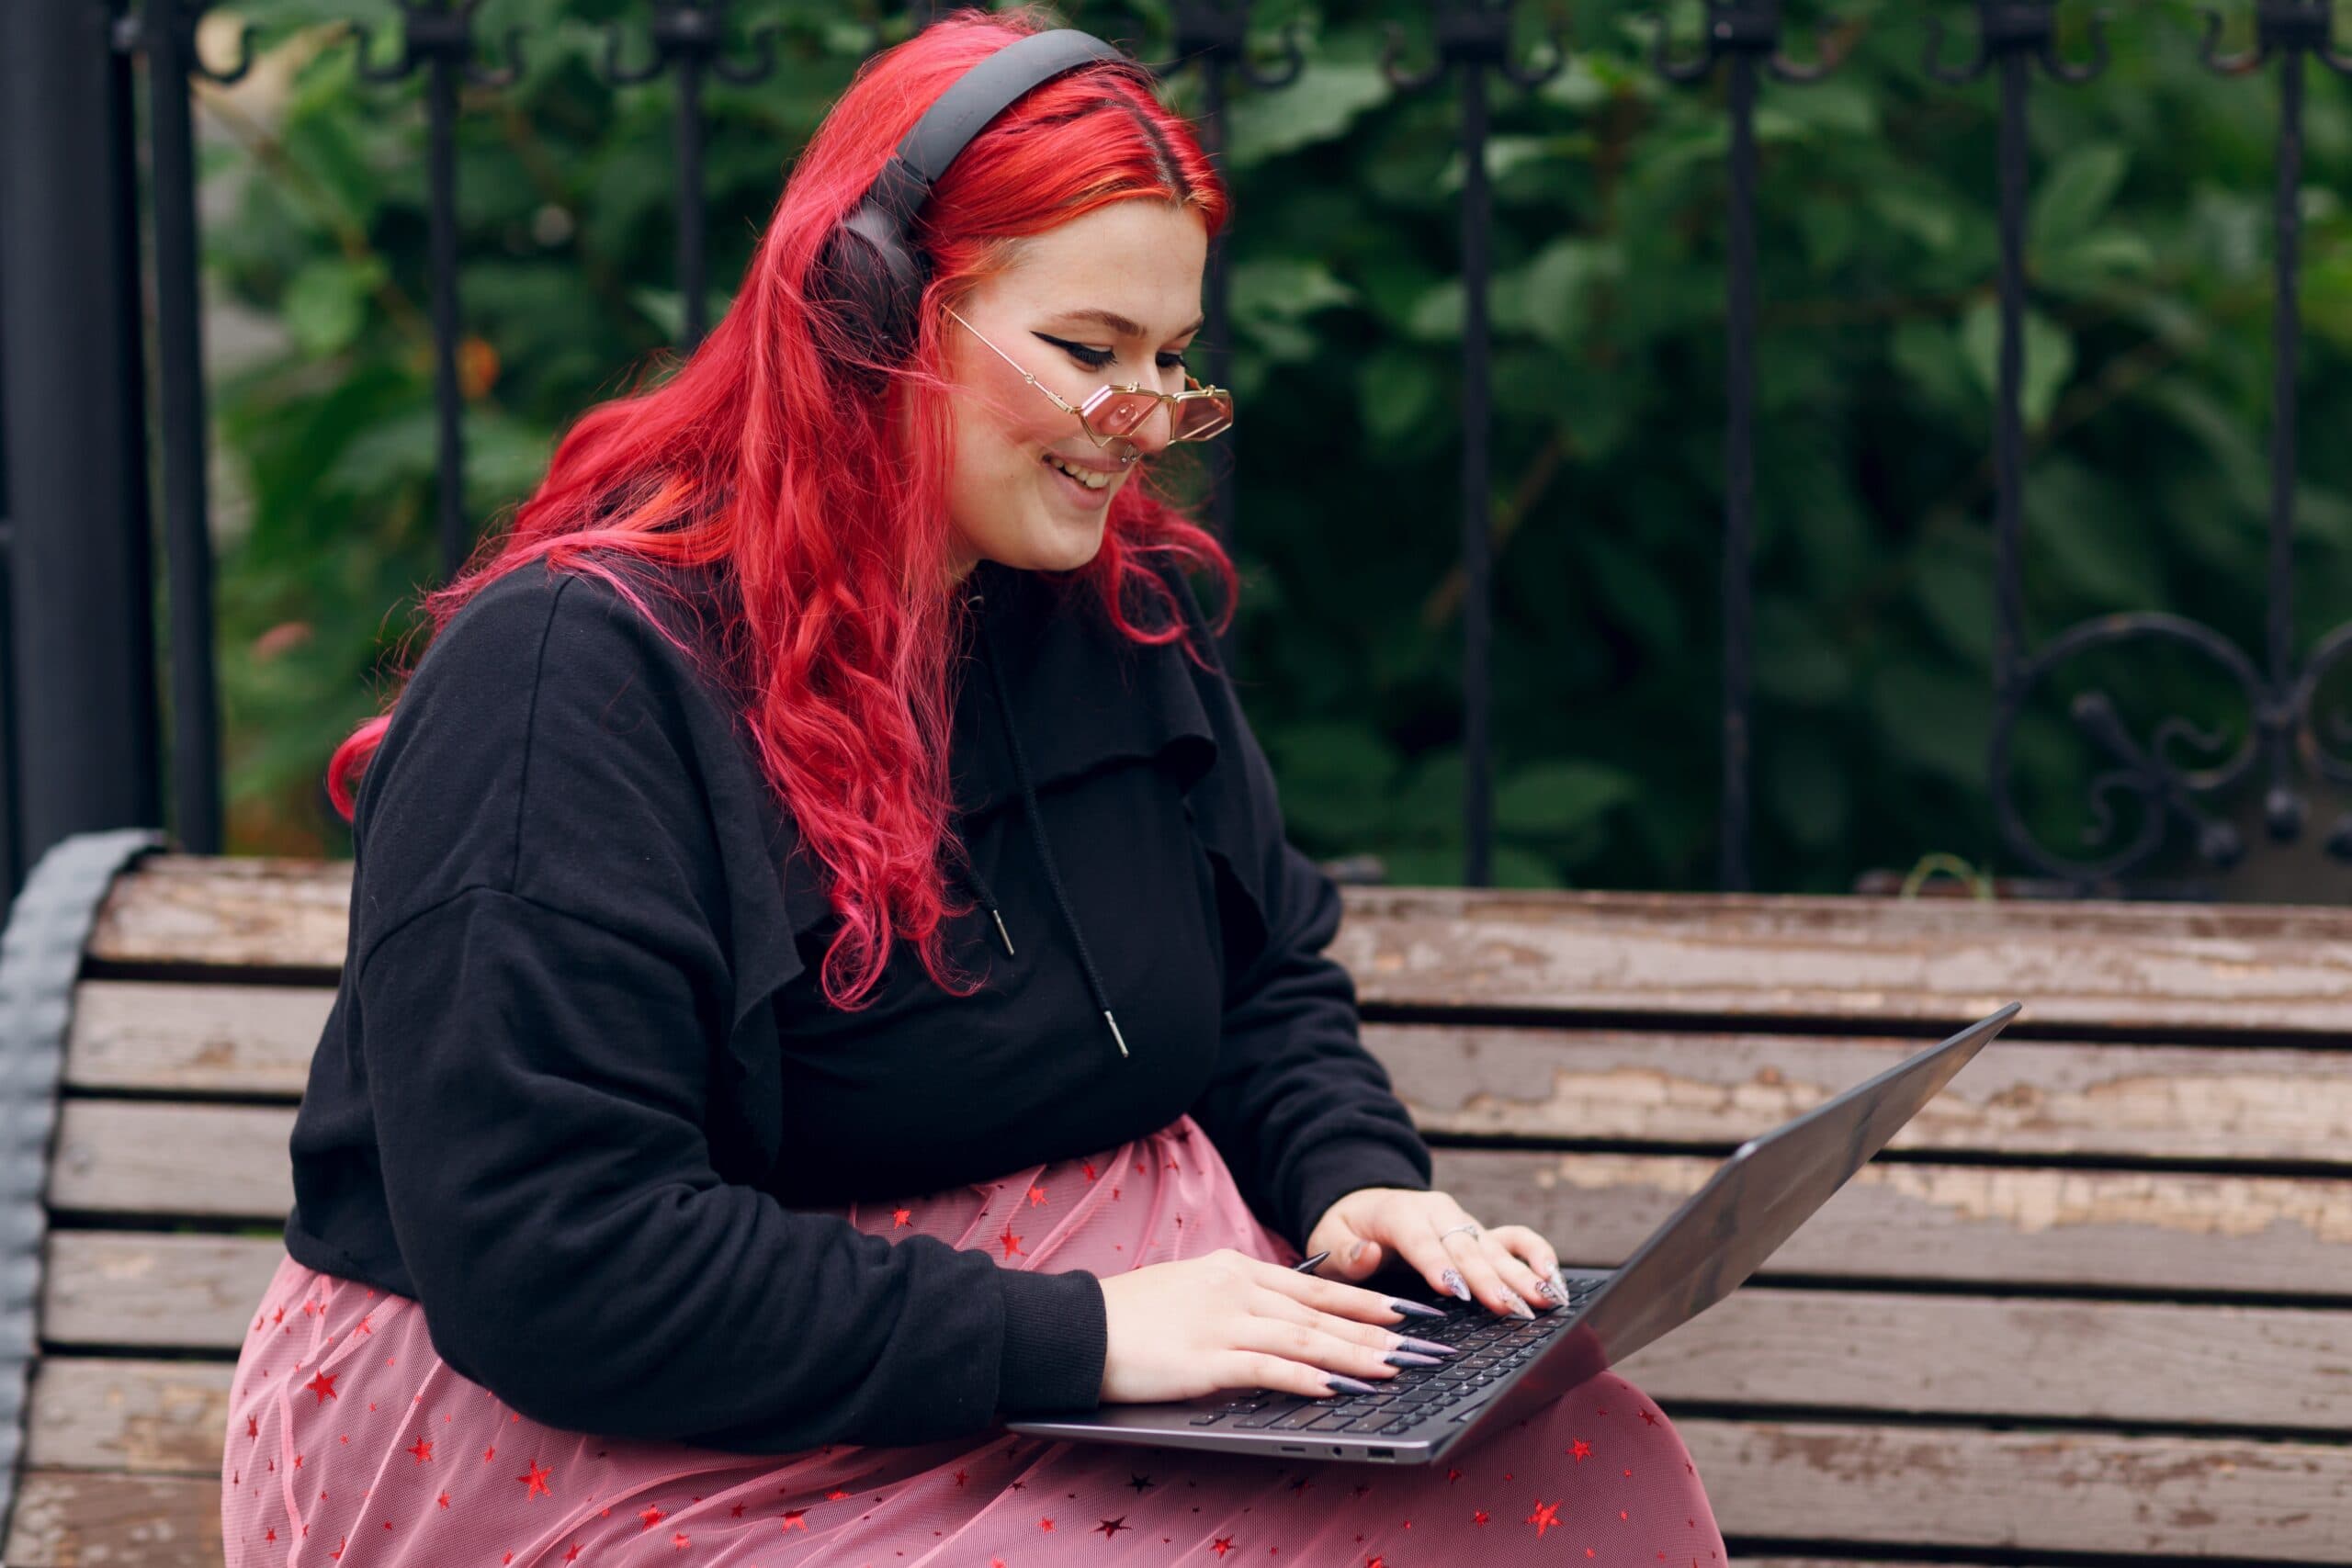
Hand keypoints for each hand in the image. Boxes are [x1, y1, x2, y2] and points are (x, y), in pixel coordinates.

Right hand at [1095, 1248, 1459, 1404]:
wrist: (1077, 1328)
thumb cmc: (1129, 1317)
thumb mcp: (1190, 1293)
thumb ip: (1235, 1305)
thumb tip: (1277, 1330)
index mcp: (1234, 1269)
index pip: (1315, 1288)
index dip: (1366, 1302)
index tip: (1408, 1314)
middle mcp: (1236, 1287)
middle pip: (1322, 1312)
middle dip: (1380, 1331)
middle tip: (1426, 1346)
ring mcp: (1222, 1319)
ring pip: (1306, 1339)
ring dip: (1358, 1356)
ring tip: (1398, 1369)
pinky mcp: (1206, 1356)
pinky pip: (1270, 1368)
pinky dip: (1309, 1378)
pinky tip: (1339, 1386)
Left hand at [1302, 1187, 1572, 1320]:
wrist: (1364, 1204)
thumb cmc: (1345, 1230)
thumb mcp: (1328, 1238)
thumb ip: (1345, 1251)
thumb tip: (1368, 1253)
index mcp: (1398, 1212)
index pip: (1420, 1240)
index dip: (1437, 1264)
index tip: (1454, 1290)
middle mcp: (1437, 1213)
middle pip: (1465, 1247)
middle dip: (1488, 1278)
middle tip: (1508, 1308)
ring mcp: (1463, 1222)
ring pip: (1494, 1247)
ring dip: (1520, 1274)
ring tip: (1543, 1300)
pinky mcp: (1480, 1234)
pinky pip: (1513, 1239)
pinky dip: (1536, 1255)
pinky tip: (1553, 1280)